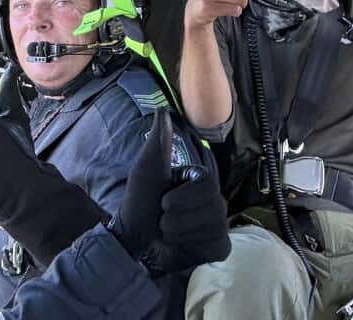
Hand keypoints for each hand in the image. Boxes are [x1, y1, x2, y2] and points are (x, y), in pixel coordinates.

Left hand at [110, 111, 230, 273]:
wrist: (133, 241)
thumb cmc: (139, 203)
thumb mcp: (147, 170)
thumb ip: (159, 140)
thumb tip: (163, 108)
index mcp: (199, 180)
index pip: (209, 183)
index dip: (184, 196)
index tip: (164, 200)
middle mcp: (212, 199)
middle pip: (213, 204)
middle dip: (179, 216)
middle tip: (162, 218)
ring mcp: (216, 222)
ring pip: (214, 225)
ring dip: (182, 231)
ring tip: (167, 231)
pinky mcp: (217, 244)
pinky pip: (218, 242)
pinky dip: (194, 244)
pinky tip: (183, 244)